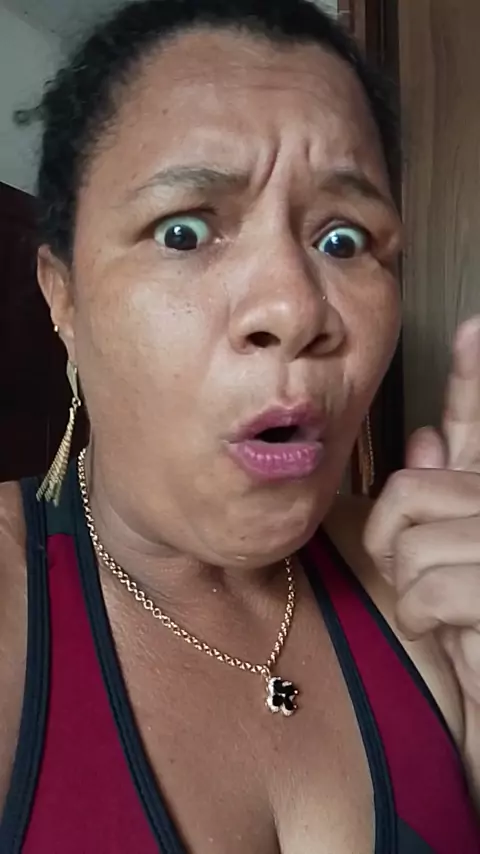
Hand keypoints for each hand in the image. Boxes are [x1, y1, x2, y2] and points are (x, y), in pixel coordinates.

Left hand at [364, 318, 479, 719]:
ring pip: (413, 544)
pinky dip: (425, 624)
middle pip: (412, 492)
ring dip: (411, 593)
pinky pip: (427, 591)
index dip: (473, 382)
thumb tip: (426, 439)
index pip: (479, 431)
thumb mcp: (446, 569)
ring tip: (444, 616)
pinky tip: (455, 638)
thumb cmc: (471, 639)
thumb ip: (443, 501)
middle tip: (420, 585)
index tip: (472, 329)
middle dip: (394, 545)